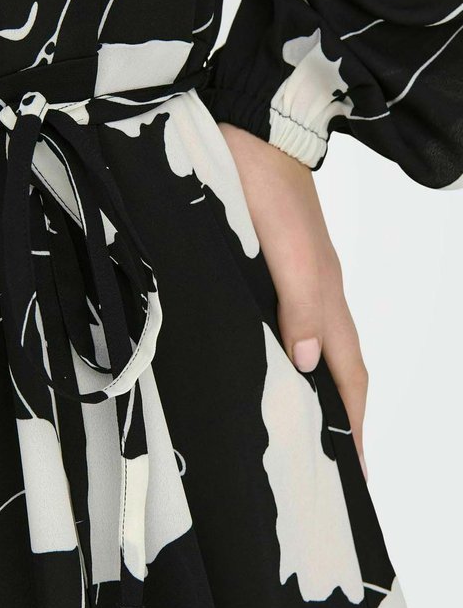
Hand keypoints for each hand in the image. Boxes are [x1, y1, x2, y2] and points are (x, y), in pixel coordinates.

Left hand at [217, 122, 368, 482]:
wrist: (253, 132)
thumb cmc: (267, 190)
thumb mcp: (286, 251)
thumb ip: (299, 304)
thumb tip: (306, 365)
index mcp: (326, 299)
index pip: (349, 377)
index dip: (353, 425)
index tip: (354, 476)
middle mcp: (317, 296)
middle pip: (337, 370)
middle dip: (338, 420)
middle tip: (323, 467)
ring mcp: (296, 281)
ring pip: (312, 349)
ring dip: (310, 391)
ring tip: (295, 430)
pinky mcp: (270, 267)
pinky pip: (287, 325)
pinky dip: (284, 356)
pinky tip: (264, 363)